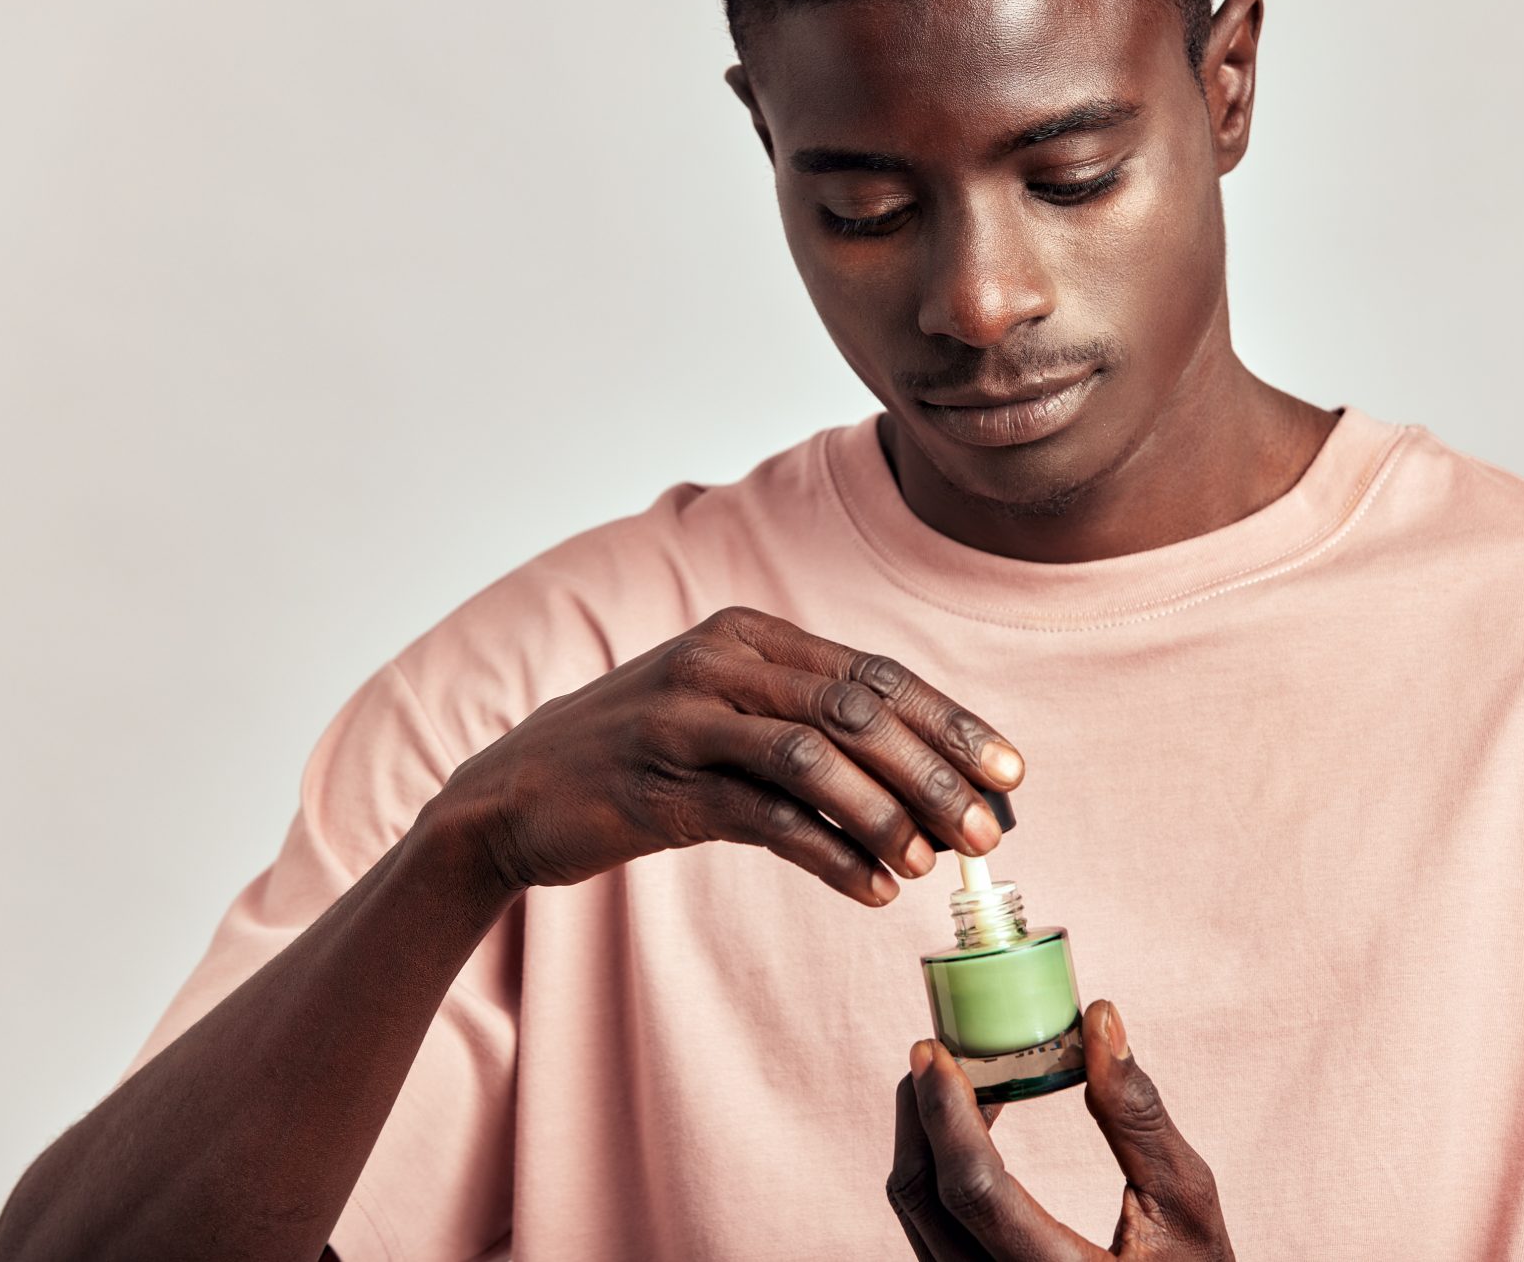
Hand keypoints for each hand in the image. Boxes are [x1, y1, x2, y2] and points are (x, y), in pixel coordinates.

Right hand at [428, 605, 1024, 905]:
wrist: (513, 793)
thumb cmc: (639, 755)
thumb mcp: (724, 715)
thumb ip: (806, 728)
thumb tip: (918, 785)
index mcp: (747, 634)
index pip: (873, 673)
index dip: (950, 723)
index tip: (1009, 773)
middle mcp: (719, 662)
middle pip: (856, 710)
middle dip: (935, 771)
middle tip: (988, 830)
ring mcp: (685, 720)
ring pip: (815, 758)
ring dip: (887, 813)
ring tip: (931, 864)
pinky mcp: (659, 786)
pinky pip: (764, 818)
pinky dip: (828, 854)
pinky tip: (870, 889)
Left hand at [888, 1000, 1234, 1260]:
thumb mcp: (1185, 1203)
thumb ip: (1137, 1116)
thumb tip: (1099, 1019)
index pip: (974, 1191)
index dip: (944, 1114)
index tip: (932, 1050)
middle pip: (922, 1198)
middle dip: (920, 1113)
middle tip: (935, 1050)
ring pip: (916, 1214)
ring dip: (923, 1139)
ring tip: (953, 1080)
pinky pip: (931, 1229)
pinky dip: (936, 1171)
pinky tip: (968, 1132)